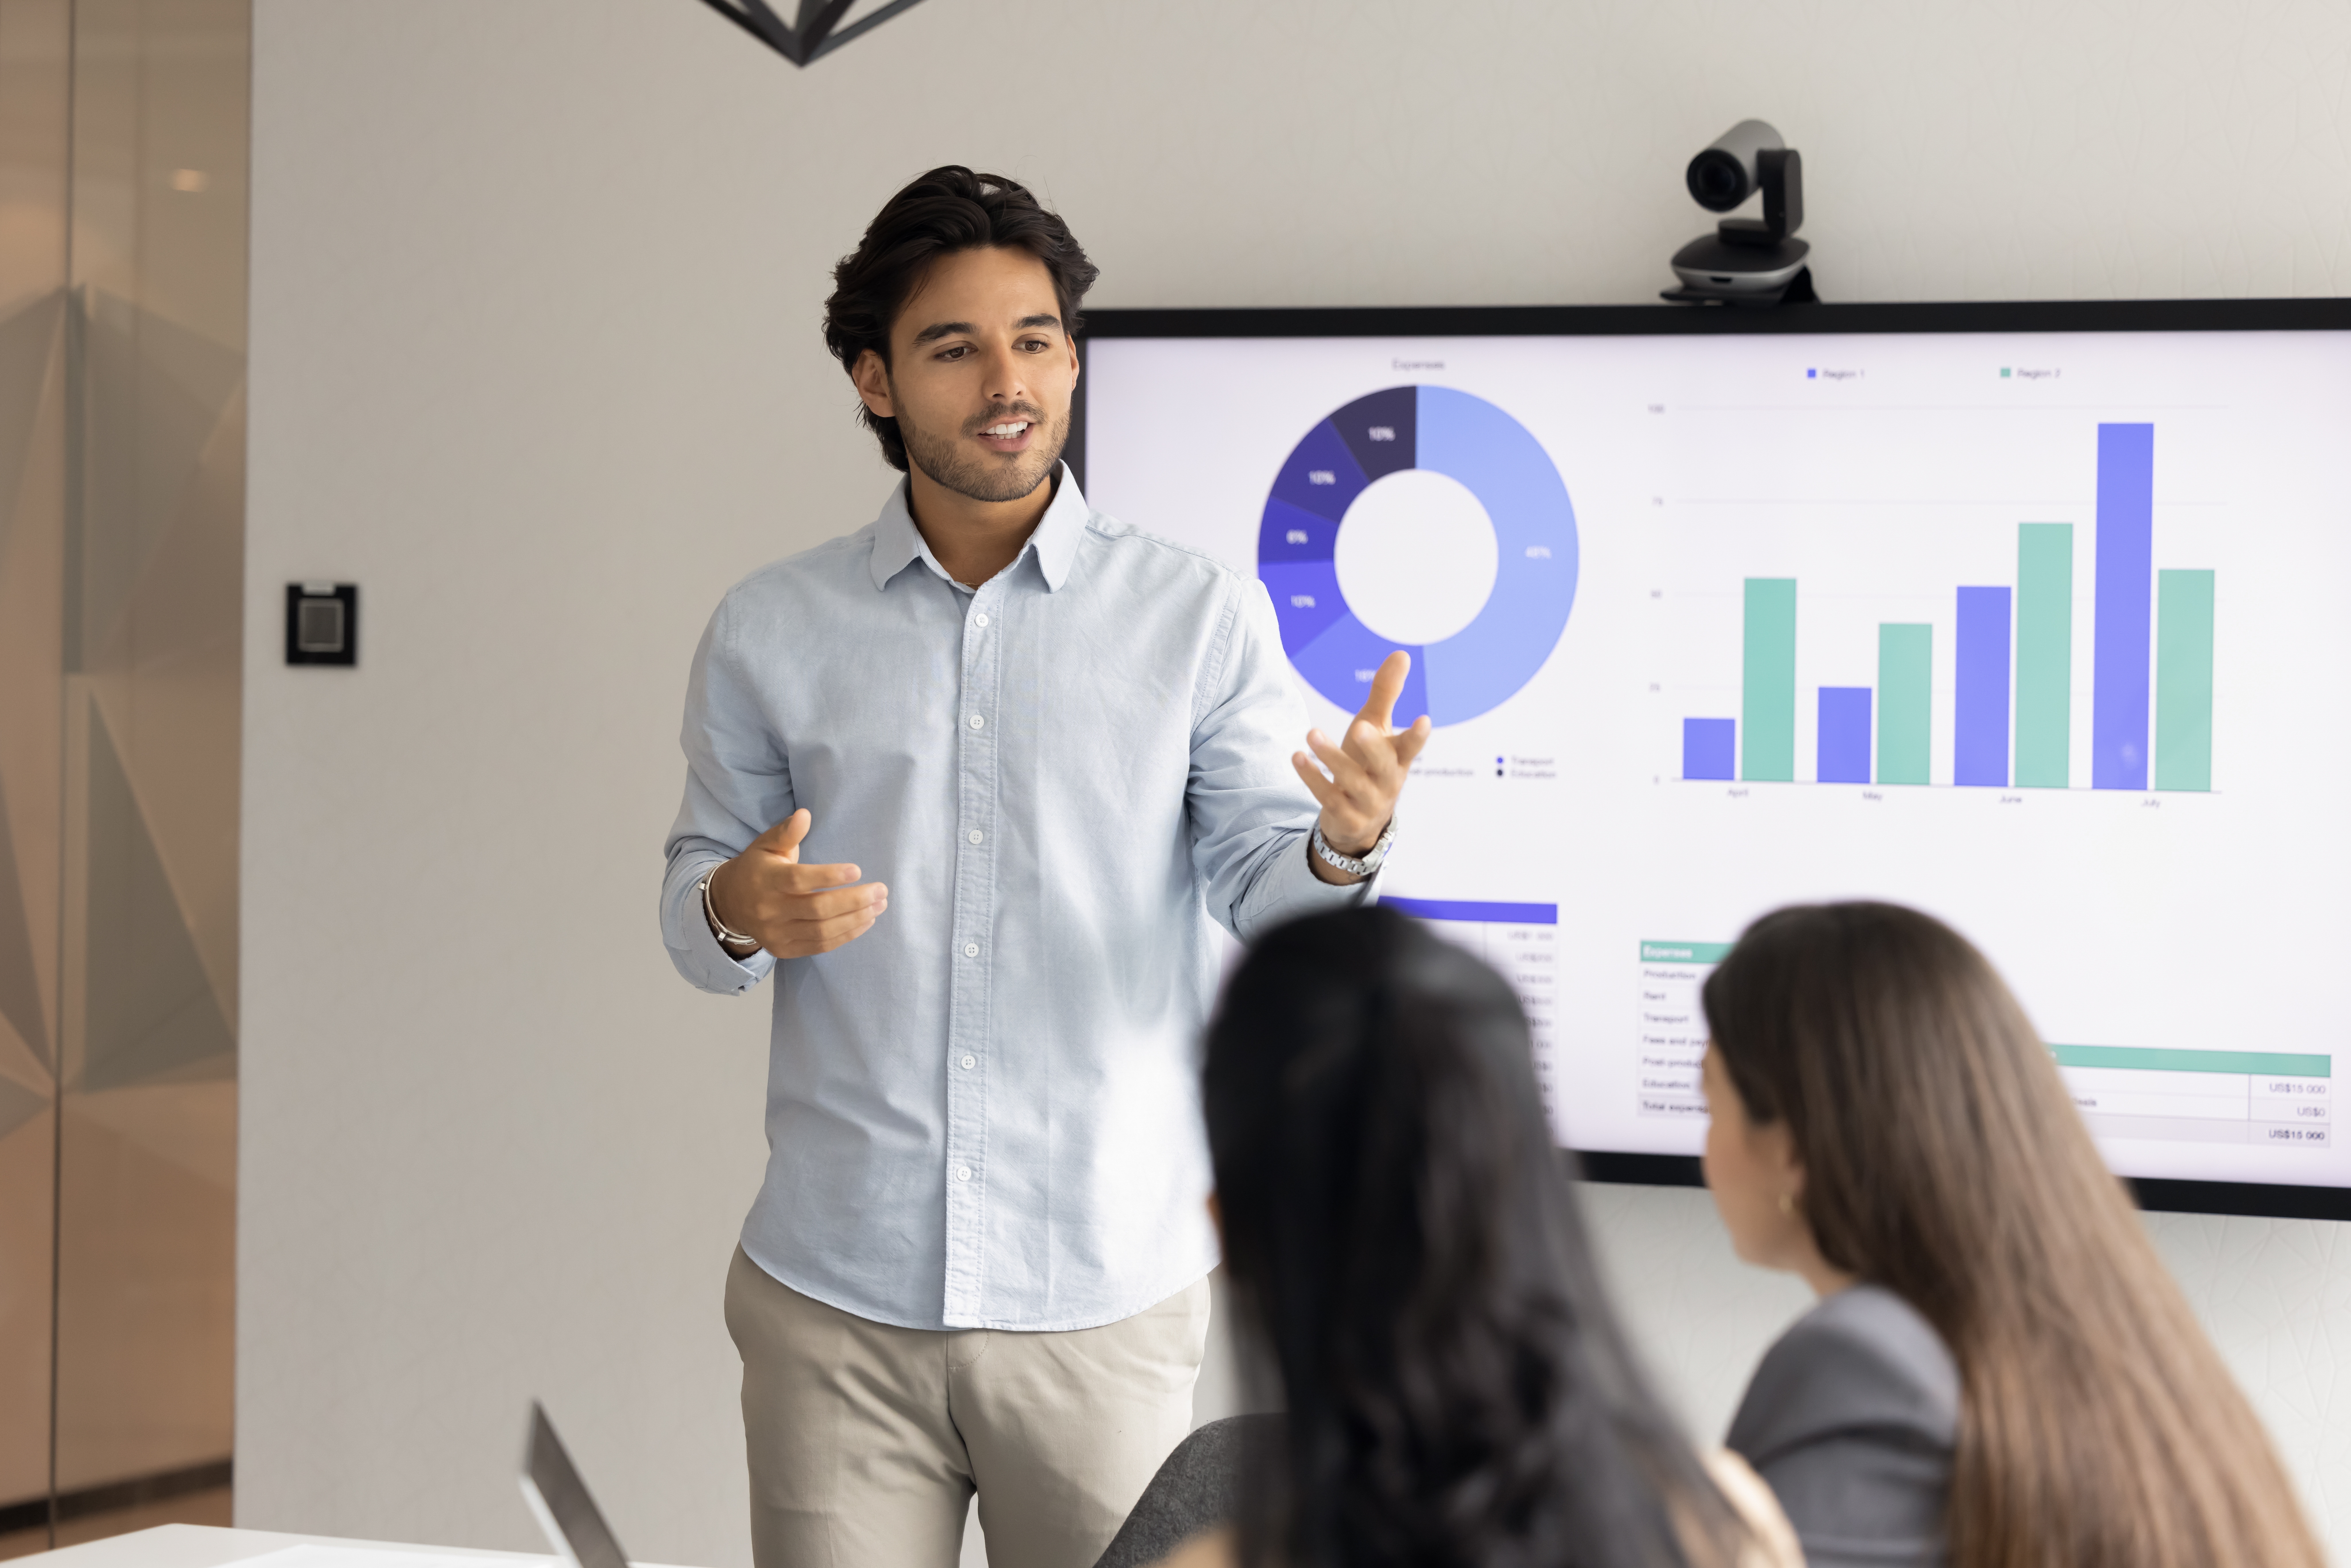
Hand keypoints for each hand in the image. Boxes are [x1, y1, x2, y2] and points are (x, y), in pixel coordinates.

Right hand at [707, 809, 886, 958]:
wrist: (731, 903)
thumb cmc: (758, 868)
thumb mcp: (766, 845)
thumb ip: (787, 831)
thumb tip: (805, 814)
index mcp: (767, 880)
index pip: (800, 880)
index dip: (829, 877)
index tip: (857, 870)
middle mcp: (770, 910)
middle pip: (817, 909)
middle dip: (854, 901)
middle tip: (881, 890)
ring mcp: (777, 933)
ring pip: (822, 931)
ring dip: (856, 919)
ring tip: (879, 905)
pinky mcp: (784, 950)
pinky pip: (820, 946)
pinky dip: (846, 935)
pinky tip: (865, 922)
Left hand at [1292, 650, 1430, 876]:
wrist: (1359, 821)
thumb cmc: (1368, 764)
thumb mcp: (1376, 728)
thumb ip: (1386, 693)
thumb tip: (1401, 654)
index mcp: (1397, 759)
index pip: (1411, 747)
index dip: (1417, 736)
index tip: (1424, 720)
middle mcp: (1386, 782)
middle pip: (1383, 766)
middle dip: (1373, 748)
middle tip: (1361, 727)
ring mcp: (1367, 802)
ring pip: (1351, 781)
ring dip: (1331, 758)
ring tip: (1311, 733)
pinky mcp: (1346, 817)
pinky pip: (1328, 797)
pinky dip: (1312, 777)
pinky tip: (1297, 757)